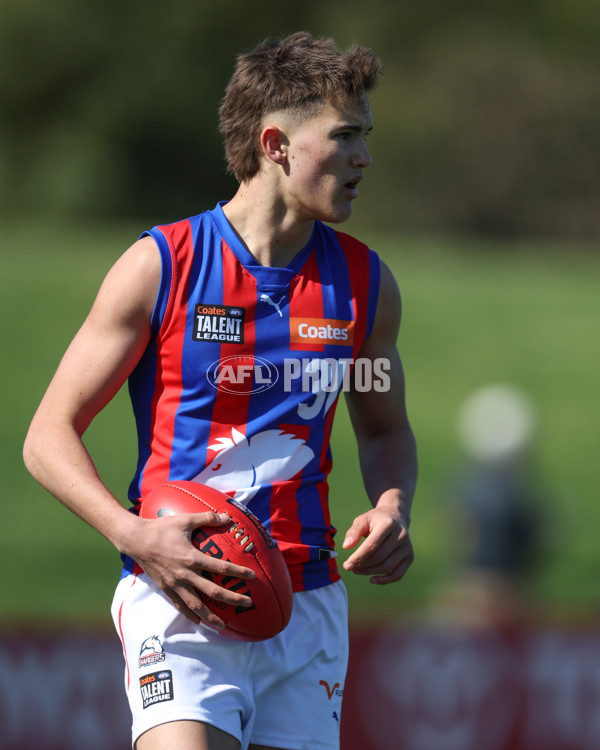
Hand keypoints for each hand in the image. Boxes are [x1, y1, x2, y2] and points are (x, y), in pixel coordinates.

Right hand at [127, 512, 255, 627]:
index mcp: (191, 558)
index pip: (220, 567)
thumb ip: (207, 518)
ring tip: (224, 626)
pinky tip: (200, 622)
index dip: (238, 571)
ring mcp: (174, 584)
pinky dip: (190, 615)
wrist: (136, 540)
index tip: (253, 576)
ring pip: (196, 605)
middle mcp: (184, 574)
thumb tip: (226, 516)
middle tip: (247, 604)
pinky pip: (180, 606)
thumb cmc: (161, 528)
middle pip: (212, 591)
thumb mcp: (185, 520)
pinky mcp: (165, 589)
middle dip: (232, 599)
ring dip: (211, 616)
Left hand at [342, 507, 413, 583]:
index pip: (372, 545)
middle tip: (350, 567)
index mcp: (388, 524)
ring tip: (357, 570)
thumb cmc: (375, 520)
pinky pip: (398, 574)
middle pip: (379, 557)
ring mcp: (407, 547)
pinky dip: (385, 580)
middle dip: (362, 565)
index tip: (346, 565)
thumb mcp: (362, 520)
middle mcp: (401, 535)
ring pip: (387, 567)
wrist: (395, 516)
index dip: (358, 557)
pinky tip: (372, 579)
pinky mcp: (410, 556)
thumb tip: (346, 547)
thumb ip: (354, 532)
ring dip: (370, 572)